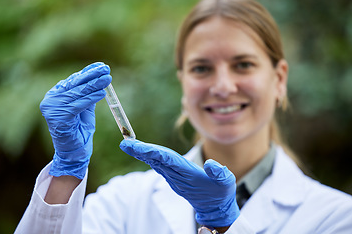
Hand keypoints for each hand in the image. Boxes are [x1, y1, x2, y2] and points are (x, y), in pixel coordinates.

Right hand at [40, 62, 111, 178]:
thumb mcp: (85, 108)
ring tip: (107, 79)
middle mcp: (51, 99)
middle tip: (106, 68)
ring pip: (77, 93)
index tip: (101, 65)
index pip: (73, 80)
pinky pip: (78, 105)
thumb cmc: (80, 130)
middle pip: (75, 84)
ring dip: (94, 85)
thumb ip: (88, 94)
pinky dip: (91, 98)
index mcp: (56, 95)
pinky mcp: (58, 117)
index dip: (88, 72)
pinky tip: (101, 93)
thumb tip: (98, 77)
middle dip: (92, 76)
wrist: (74, 152)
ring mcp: (52, 108)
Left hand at [120, 139, 239, 227]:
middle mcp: (177, 176)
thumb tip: (210, 163)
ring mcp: (174, 178)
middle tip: (124, 143)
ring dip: (142, 153)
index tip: (138, 147)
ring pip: (156, 162)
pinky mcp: (174, 178)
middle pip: (156, 160)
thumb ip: (219, 173)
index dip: (152, 152)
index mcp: (188, 174)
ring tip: (128, 144)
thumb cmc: (221, 194)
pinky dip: (150, 157)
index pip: (167, 160)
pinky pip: (159, 165)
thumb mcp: (226, 183)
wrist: (214, 208)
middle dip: (141, 151)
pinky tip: (142, 151)